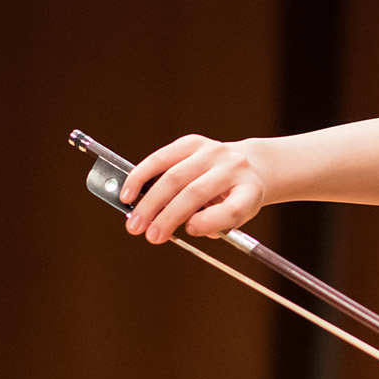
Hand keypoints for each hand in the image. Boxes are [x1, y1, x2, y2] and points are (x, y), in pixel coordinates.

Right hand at [121, 135, 267, 242]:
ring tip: (136, 222)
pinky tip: (128, 193)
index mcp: (250, 191)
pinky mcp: (193, 142)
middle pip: (196, 193)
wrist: (249, 166)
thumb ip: (214, 224)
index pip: (233, 208)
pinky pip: (161, 159)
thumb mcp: (236, 216)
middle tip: (149, 236)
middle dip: (167, 217)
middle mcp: (234, 168)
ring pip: (174, 176)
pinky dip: (141, 177)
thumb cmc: (236, 197)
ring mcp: (213, 152)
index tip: (190, 230)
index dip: (210, 221)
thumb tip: (185, 225)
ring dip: (149, 202)